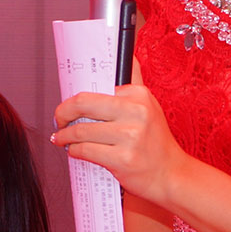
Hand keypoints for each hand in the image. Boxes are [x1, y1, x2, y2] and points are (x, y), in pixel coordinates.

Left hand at [51, 83, 186, 207]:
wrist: (172, 175)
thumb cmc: (156, 143)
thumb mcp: (149, 107)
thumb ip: (135, 83)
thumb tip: (129, 56)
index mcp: (139, 95)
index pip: (95, 89)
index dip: (75, 99)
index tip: (68, 106)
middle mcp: (136, 112)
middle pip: (82, 104)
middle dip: (62, 113)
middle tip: (59, 120)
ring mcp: (130, 136)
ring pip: (80, 131)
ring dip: (64, 136)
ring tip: (61, 138)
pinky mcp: (122, 159)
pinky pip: (85, 150)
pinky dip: (73, 151)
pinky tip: (73, 151)